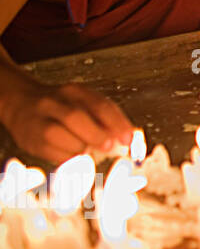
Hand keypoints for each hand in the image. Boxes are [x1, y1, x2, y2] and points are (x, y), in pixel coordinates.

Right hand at [2, 79, 133, 164]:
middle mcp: (54, 102)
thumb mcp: (84, 103)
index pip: (99, 104)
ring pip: (60, 135)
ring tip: (88, 150)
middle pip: (75, 117)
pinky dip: (68, 157)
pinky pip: (52, 152)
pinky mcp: (31, 140)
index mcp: (74, 91)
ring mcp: (39, 120)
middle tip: (110, 147)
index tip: (128, 139)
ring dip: (80, 147)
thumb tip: (127, 138)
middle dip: (96, 134)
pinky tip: (74, 154)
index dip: (116, 123)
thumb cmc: (62, 107)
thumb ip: (105, 117)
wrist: (22, 104)